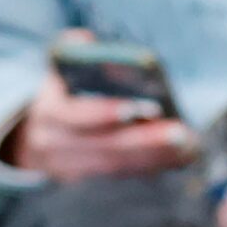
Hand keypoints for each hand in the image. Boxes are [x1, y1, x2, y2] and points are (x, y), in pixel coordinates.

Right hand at [2, 34, 200, 181]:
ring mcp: (69, 171)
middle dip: (144, 140)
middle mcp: (54, 146)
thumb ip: (71, 51)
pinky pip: (123, 176)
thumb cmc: (63, 93)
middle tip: (180, 133)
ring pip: (117, 167)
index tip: (135, 108)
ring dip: (155, 157)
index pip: (76, 116)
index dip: (104, 113)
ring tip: (188, 146)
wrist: (38, 137)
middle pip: (104, 147)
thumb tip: (86, 41)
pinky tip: (179, 158)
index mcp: (48, 112)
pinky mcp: (87, 185)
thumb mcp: (60, 68)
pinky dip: (152, 166)